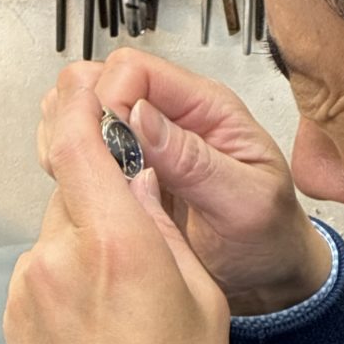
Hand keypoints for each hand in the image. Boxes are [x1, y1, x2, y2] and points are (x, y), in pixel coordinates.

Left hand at [6, 70, 230, 343]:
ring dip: (87, 240)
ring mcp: (30, 289)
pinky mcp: (16, 317)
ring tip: (124, 300)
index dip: (80, 100)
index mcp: (119, 245)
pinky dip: (69, 275)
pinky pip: (43, 270)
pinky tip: (100, 321)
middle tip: (137, 229)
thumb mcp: (200, 298)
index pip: (80, 141)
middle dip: (102, 192)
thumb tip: (137, 183)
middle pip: (71, 186)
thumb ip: (162, 228)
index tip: (85, 81)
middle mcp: (62, 258)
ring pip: (58, 232)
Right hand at [38, 49, 331, 314]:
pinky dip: (74, 166)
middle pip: (100, 82)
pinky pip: (87, 151)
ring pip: (85, 113)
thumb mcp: (245, 203)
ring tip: (87, 183)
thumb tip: (141, 116)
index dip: (110, 100)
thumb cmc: (270, 236)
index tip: (106, 145)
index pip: (136, 70)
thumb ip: (195, 160)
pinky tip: (88, 194)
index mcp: (208, 108)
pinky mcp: (131, 170)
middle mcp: (173, 116)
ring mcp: (148, 143)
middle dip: (83, 119)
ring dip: (74, 142)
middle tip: (90, 167)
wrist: (270, 273)